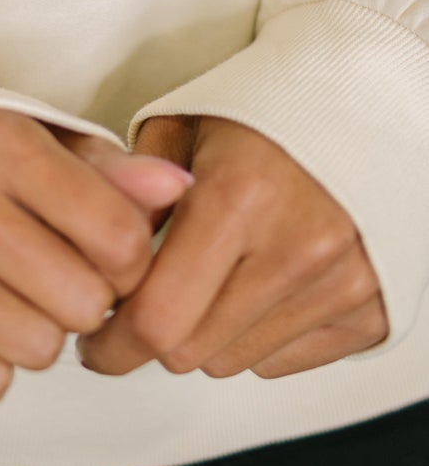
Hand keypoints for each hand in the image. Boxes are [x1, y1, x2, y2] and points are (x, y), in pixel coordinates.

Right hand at [0, 107, 195, 403]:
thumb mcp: (32, 136)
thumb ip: (108, 169)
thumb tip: (177, 192)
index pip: (122, 239)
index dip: (126, 255)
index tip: (98, 244)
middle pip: (87, 305)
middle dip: (80, 296)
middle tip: (41, 266)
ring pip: (38, 351)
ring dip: (31, 328)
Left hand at [73, 113, 389, 378]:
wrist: (356, 102)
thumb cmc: (261, 108)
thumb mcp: (177, 123)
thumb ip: (130, 189)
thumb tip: (96, 263)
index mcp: (240, 195)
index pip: (159, 319)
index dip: (112, 343)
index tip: (94, 339)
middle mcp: (298, 247)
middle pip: (192, 352)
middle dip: (155, 334)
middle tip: (143, 303)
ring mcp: (341, 284)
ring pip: (234, 362)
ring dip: (206, 333)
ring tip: (208, 276)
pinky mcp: (370, 310)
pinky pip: (282, 361)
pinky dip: (256, 335)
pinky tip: (255, 282)